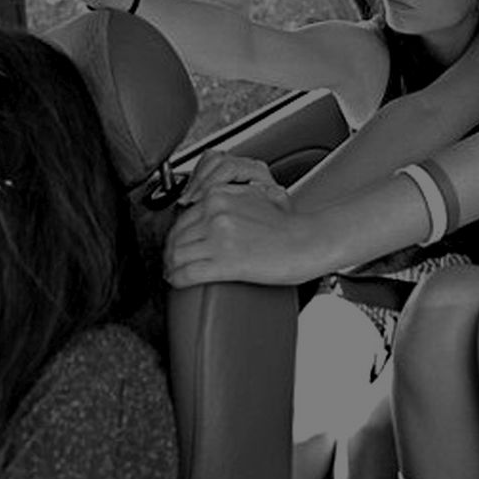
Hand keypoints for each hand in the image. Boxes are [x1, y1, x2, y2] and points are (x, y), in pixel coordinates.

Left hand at [165, 152, 317, 286]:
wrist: (307, 242)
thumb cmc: (286, 225)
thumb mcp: (252, 196)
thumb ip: (228, 197)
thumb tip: (206, 204)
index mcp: (220, 195)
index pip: (183, 216)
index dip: (176, 234)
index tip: (177, 244)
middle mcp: (215, 213)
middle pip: (176, 236)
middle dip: (171, 252)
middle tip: (171, 263)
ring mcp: (219, 238)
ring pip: (177, 255)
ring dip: (171, 267)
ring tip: (172, 274)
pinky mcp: (224, 263)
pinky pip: (187, 273)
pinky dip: (177, 280)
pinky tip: (176, 282)